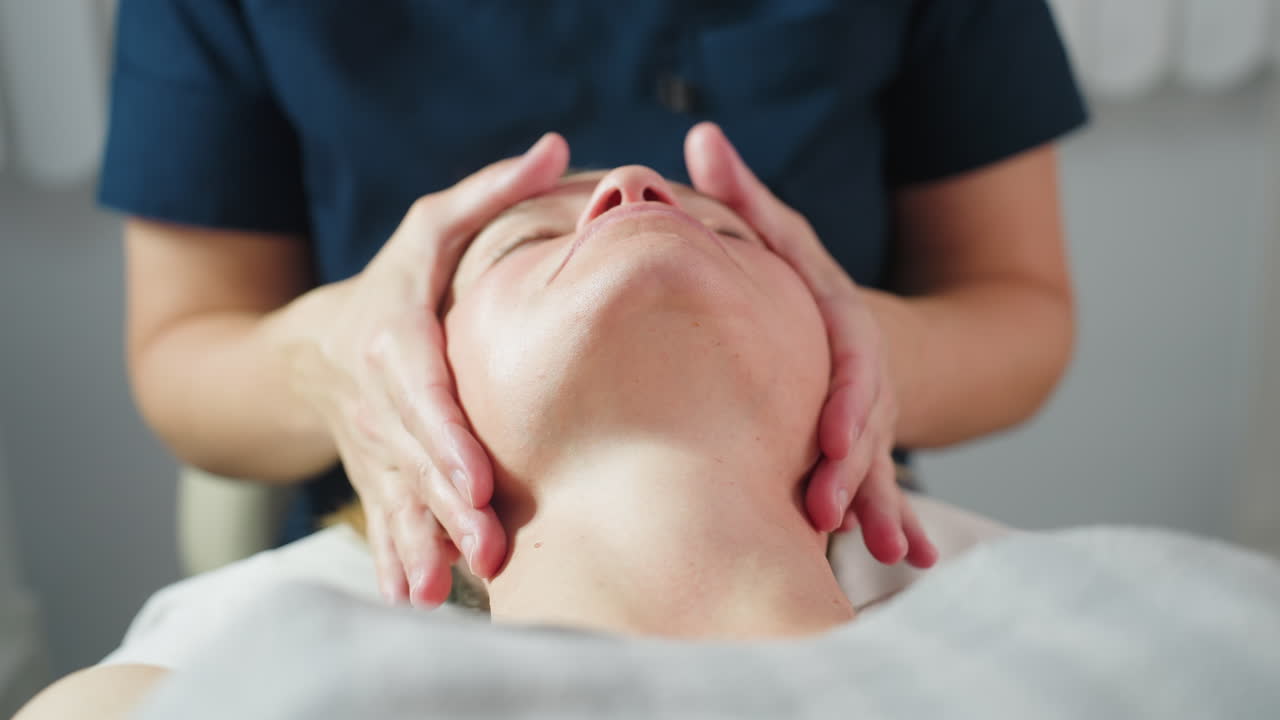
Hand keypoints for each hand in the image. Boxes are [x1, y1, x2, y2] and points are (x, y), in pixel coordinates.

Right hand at [290, 134, 570, 603]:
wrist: (314, 348)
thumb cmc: (393, 282)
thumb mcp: (431, 226)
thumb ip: (490, 191)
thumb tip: (559, 147)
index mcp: (395, 339)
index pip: (420, 392)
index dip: (445, 436)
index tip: (478, 479)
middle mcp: (380, 402)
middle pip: (416, 459)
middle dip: (449, 506)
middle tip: (491, 547)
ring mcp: (375, 447)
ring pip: (398, 500)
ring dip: (421, 545)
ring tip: (445, 588)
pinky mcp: (376, 477)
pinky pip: (382, 523)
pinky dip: (393, 561)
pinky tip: (412, 601)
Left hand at [685, 123, 935, 567]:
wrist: (851, 325)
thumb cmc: (798, 282)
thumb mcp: (779, 234)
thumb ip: (744, 197)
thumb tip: (700, 137)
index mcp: (844, 326)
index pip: (853, 362)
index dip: (846, 401)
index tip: (829, 440)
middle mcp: (865, 376)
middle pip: (867, 424)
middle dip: (853, 469)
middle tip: (825, 511)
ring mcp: (870, 420)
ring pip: (879, 465)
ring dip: (881, 508)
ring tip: (887, 552)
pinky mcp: (863, 454)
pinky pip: (882, 491)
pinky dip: (901, 524)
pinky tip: (912, 562)